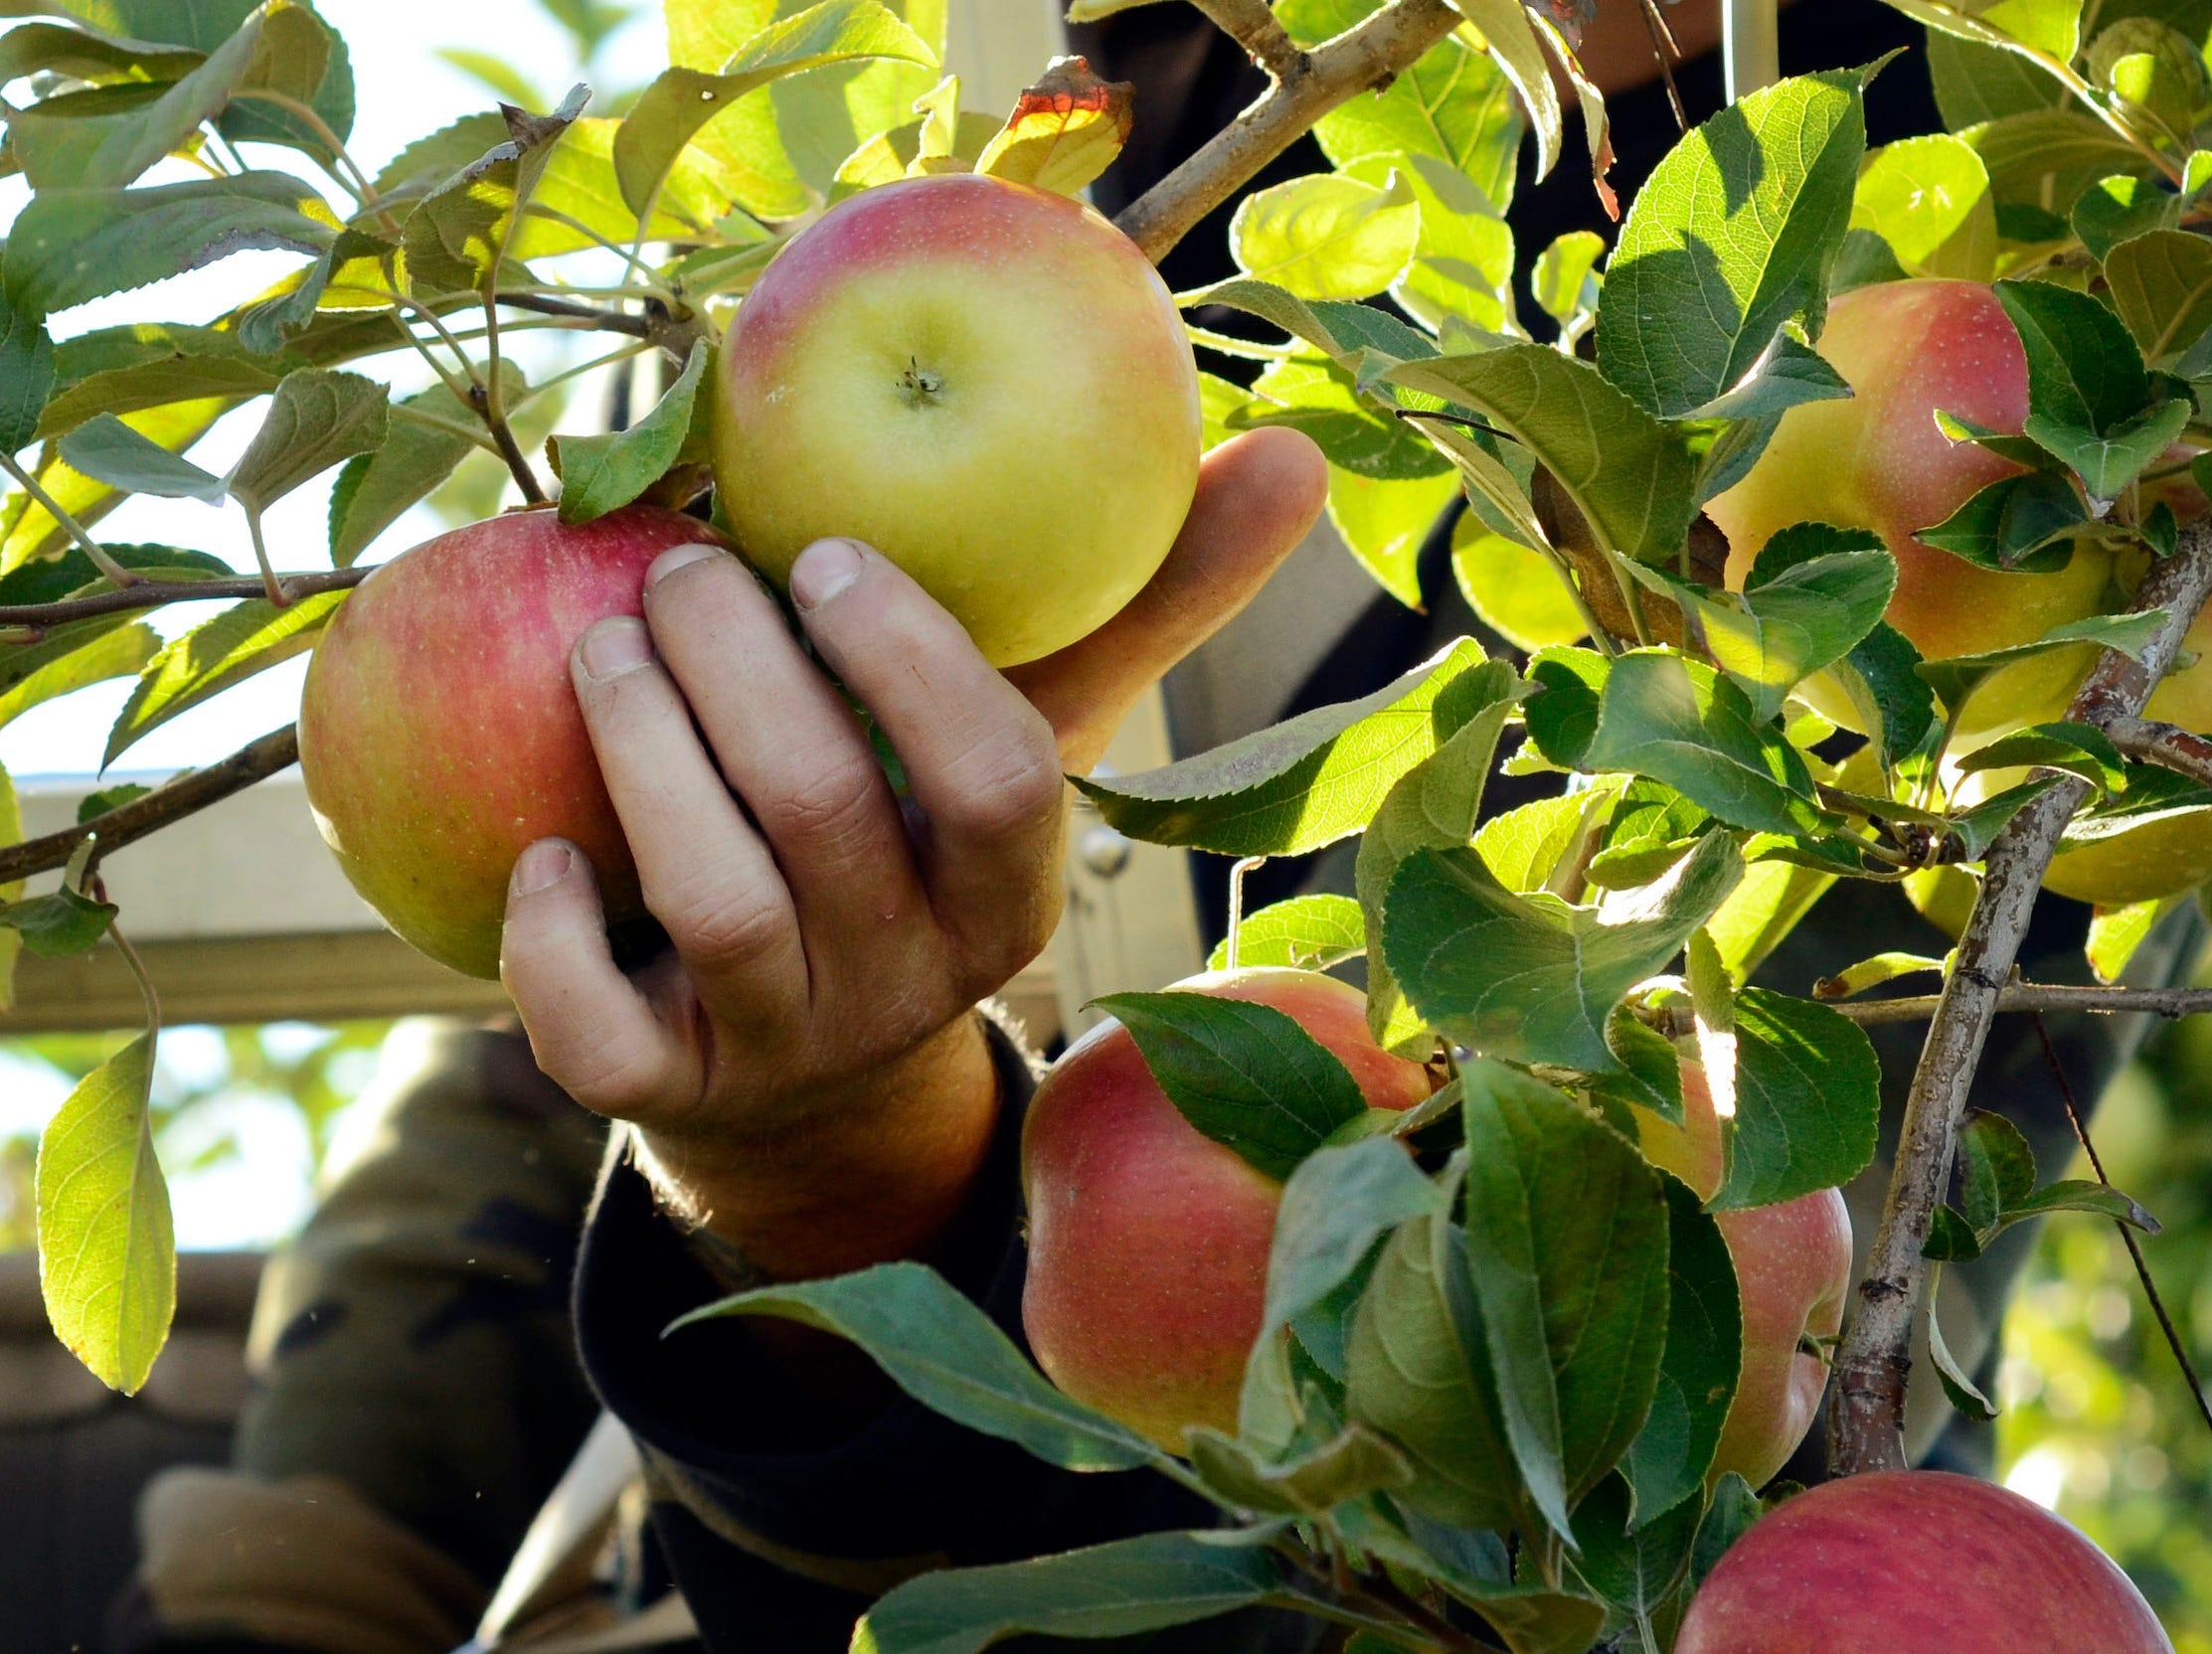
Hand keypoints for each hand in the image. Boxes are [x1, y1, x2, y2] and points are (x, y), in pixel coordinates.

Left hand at [500, 428, 1326, 1278]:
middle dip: (737, 673)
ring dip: (645, 754)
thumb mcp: (1030, 735)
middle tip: (680, 570)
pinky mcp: (669, 1098)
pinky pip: (601, 1042)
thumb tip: (1293, 453)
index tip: (821, 552)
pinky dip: (554, 943)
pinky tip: (543, 849)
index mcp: (1014, 895)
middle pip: (827, 819)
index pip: (1001, 784)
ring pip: (718, 904)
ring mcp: (791, 1045)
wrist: (810, 1066)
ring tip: (602, 644)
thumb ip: (1146, 603)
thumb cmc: (920, 839)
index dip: (910, 663)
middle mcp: (916, 982)